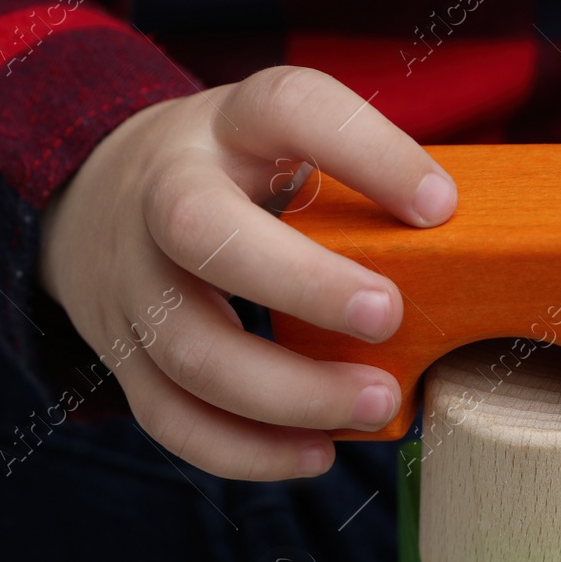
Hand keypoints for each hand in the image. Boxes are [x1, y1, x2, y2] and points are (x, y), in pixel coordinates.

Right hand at [38, 66, 456, 480]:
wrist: (95, 200)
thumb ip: (357, 177)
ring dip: (289, 392)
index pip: (290, 108)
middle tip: (390, 316)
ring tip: (376, 403)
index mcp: (226, 126)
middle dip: (302, 284)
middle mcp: (161, 194)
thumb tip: (465, 252)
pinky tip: (316, 453)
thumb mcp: (283, 140)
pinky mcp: (122, 354)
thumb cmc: (233, 175)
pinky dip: (245, 451)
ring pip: (189, 348)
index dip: (366, 151)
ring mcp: (130, 280)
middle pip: (201, 232)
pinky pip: (170, 418)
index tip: (440, 207)